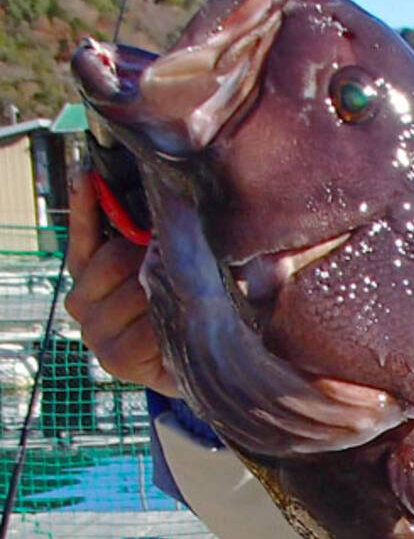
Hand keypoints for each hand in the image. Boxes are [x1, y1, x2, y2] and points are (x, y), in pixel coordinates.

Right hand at [65, 171, 178, 396]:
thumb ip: (159, 236)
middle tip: (188, 255)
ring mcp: (95, 332)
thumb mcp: (180, 264)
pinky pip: (146, 328)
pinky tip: (182, 321)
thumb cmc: (191, 306)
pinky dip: (171, 322)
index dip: (88, 203)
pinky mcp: (116, 359)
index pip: (84, 233)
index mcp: (91, 271)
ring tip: (194, 291)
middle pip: (113, 259)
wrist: (205, 364)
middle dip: (152, 255)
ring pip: (134, 292)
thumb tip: (162, 196)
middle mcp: (83, 300)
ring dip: (169, 291)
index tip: (91, 175)